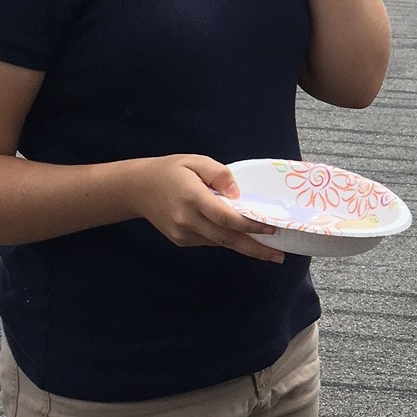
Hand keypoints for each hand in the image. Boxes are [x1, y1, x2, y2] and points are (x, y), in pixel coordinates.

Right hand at [124, 155, 283, 262]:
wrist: (137, 189)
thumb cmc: (170, 171)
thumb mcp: (195, 161)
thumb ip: (220, 174)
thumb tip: (238, 194)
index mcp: (192, 197)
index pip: (226, 217)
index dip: (250, 225)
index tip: (271, 228)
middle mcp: (187, 220)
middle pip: (227, 238)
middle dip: (255, 249)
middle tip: (279, 256)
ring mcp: (183, 233)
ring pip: (220, 242)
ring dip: (244, 247)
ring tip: (269, 251)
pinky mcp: (181, 240)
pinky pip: (210, 241)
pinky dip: (226, 239)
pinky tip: (240, 237)